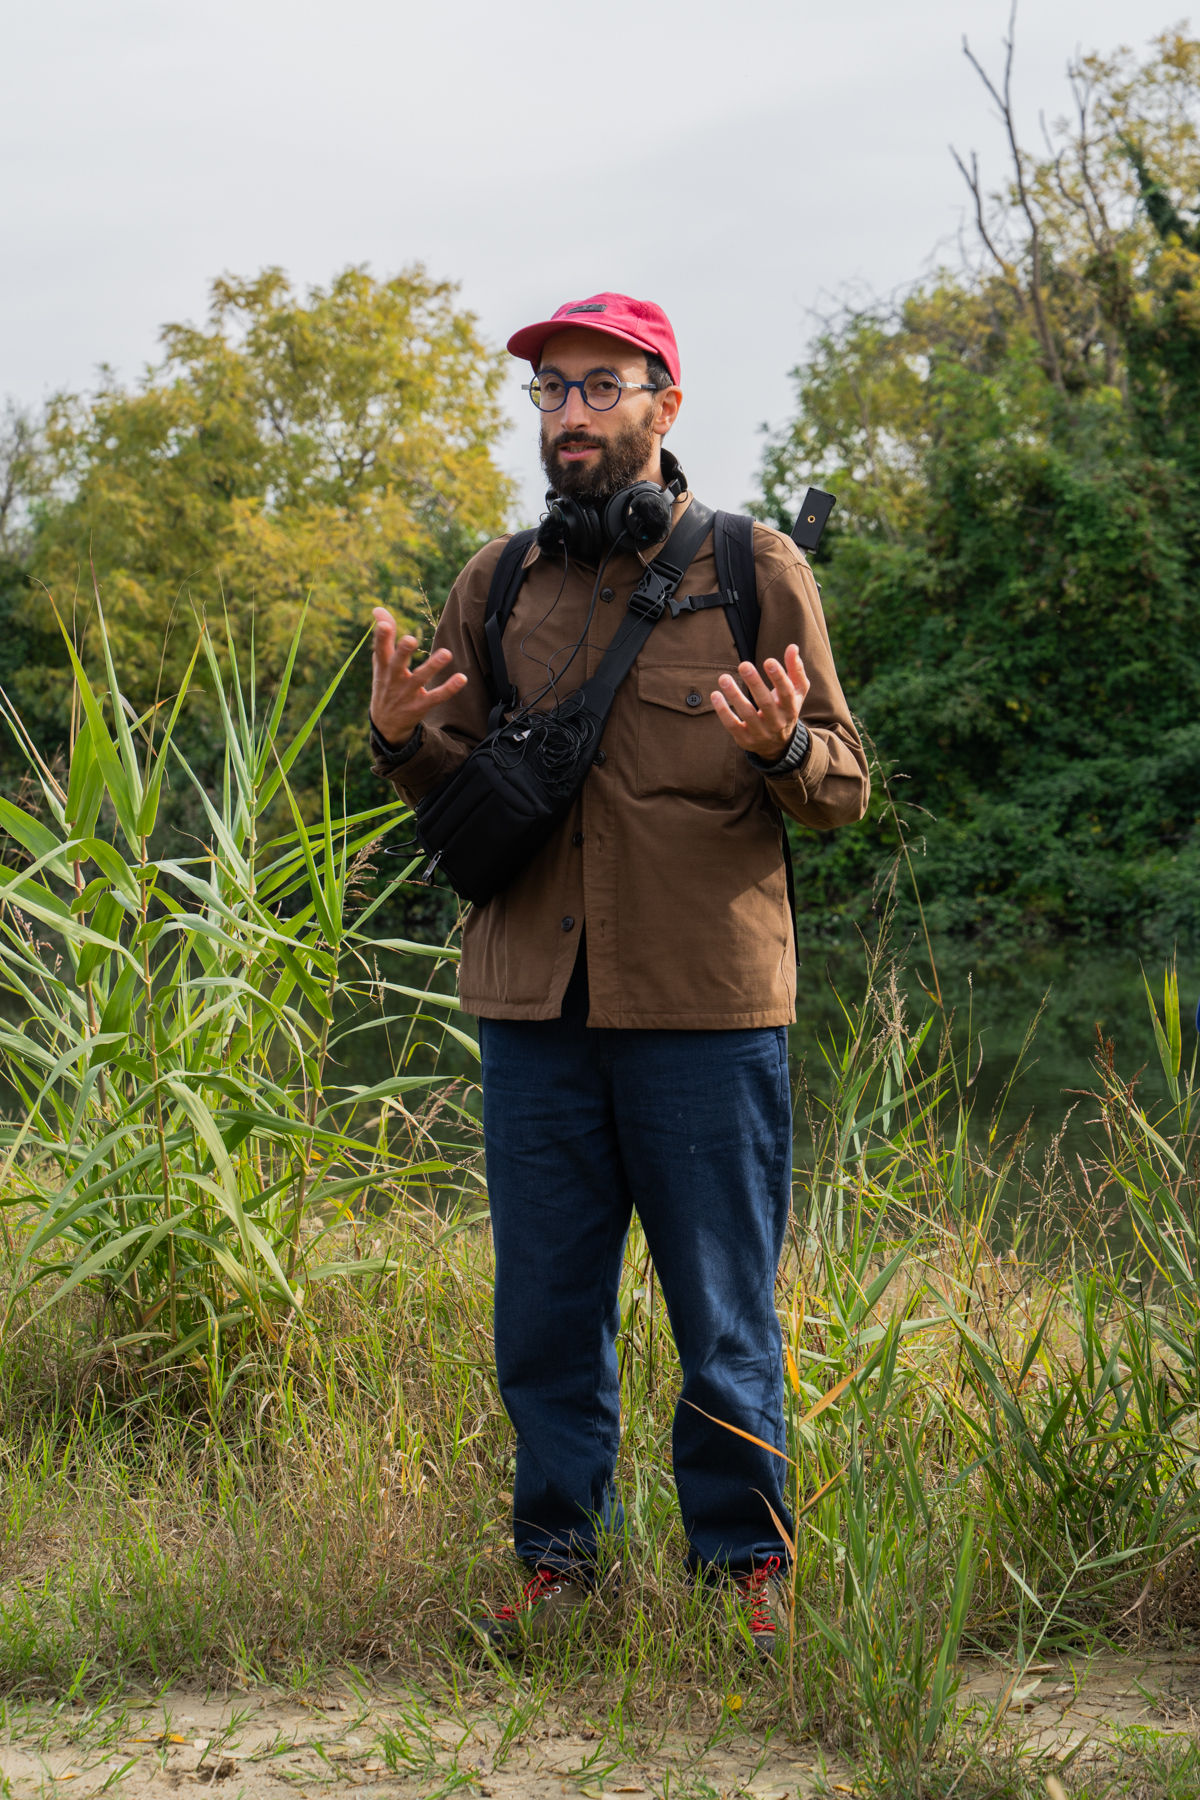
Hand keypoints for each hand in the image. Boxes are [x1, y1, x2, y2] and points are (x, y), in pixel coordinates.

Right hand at [370, 607, 466, 747]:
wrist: (386, 724)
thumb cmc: (386, 683)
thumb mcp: (381, 662)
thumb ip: (384, 635)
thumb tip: (377, 608)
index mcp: (383, 667)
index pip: (380, 650)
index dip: (381, 637)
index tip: (383, 624)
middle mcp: (394, 679)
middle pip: (397, 664)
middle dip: (403, 652)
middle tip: (410, 640)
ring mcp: (407, 693)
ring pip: (420, 678)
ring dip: (433, 666)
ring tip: (446, 653)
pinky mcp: (421, 706)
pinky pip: (436, 697)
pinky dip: (449, 688)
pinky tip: (462, 678)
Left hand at [711, 644, 809, 760]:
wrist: (779, 745)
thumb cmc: (786, 709)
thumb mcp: (796, 692)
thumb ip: (795, 670)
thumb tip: (792, 647)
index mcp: (791, 708)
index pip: (786, 692)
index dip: (778, 677)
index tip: (769, 661)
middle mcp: (777, 722)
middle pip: (765, 703)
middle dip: (754, 683)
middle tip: (743, 665)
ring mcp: (761, 732)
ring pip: (747, 714)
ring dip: (734, 695)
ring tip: (724, 678)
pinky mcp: (745, 739)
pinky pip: (733, 725)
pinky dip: (723, 711)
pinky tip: (716, 695)